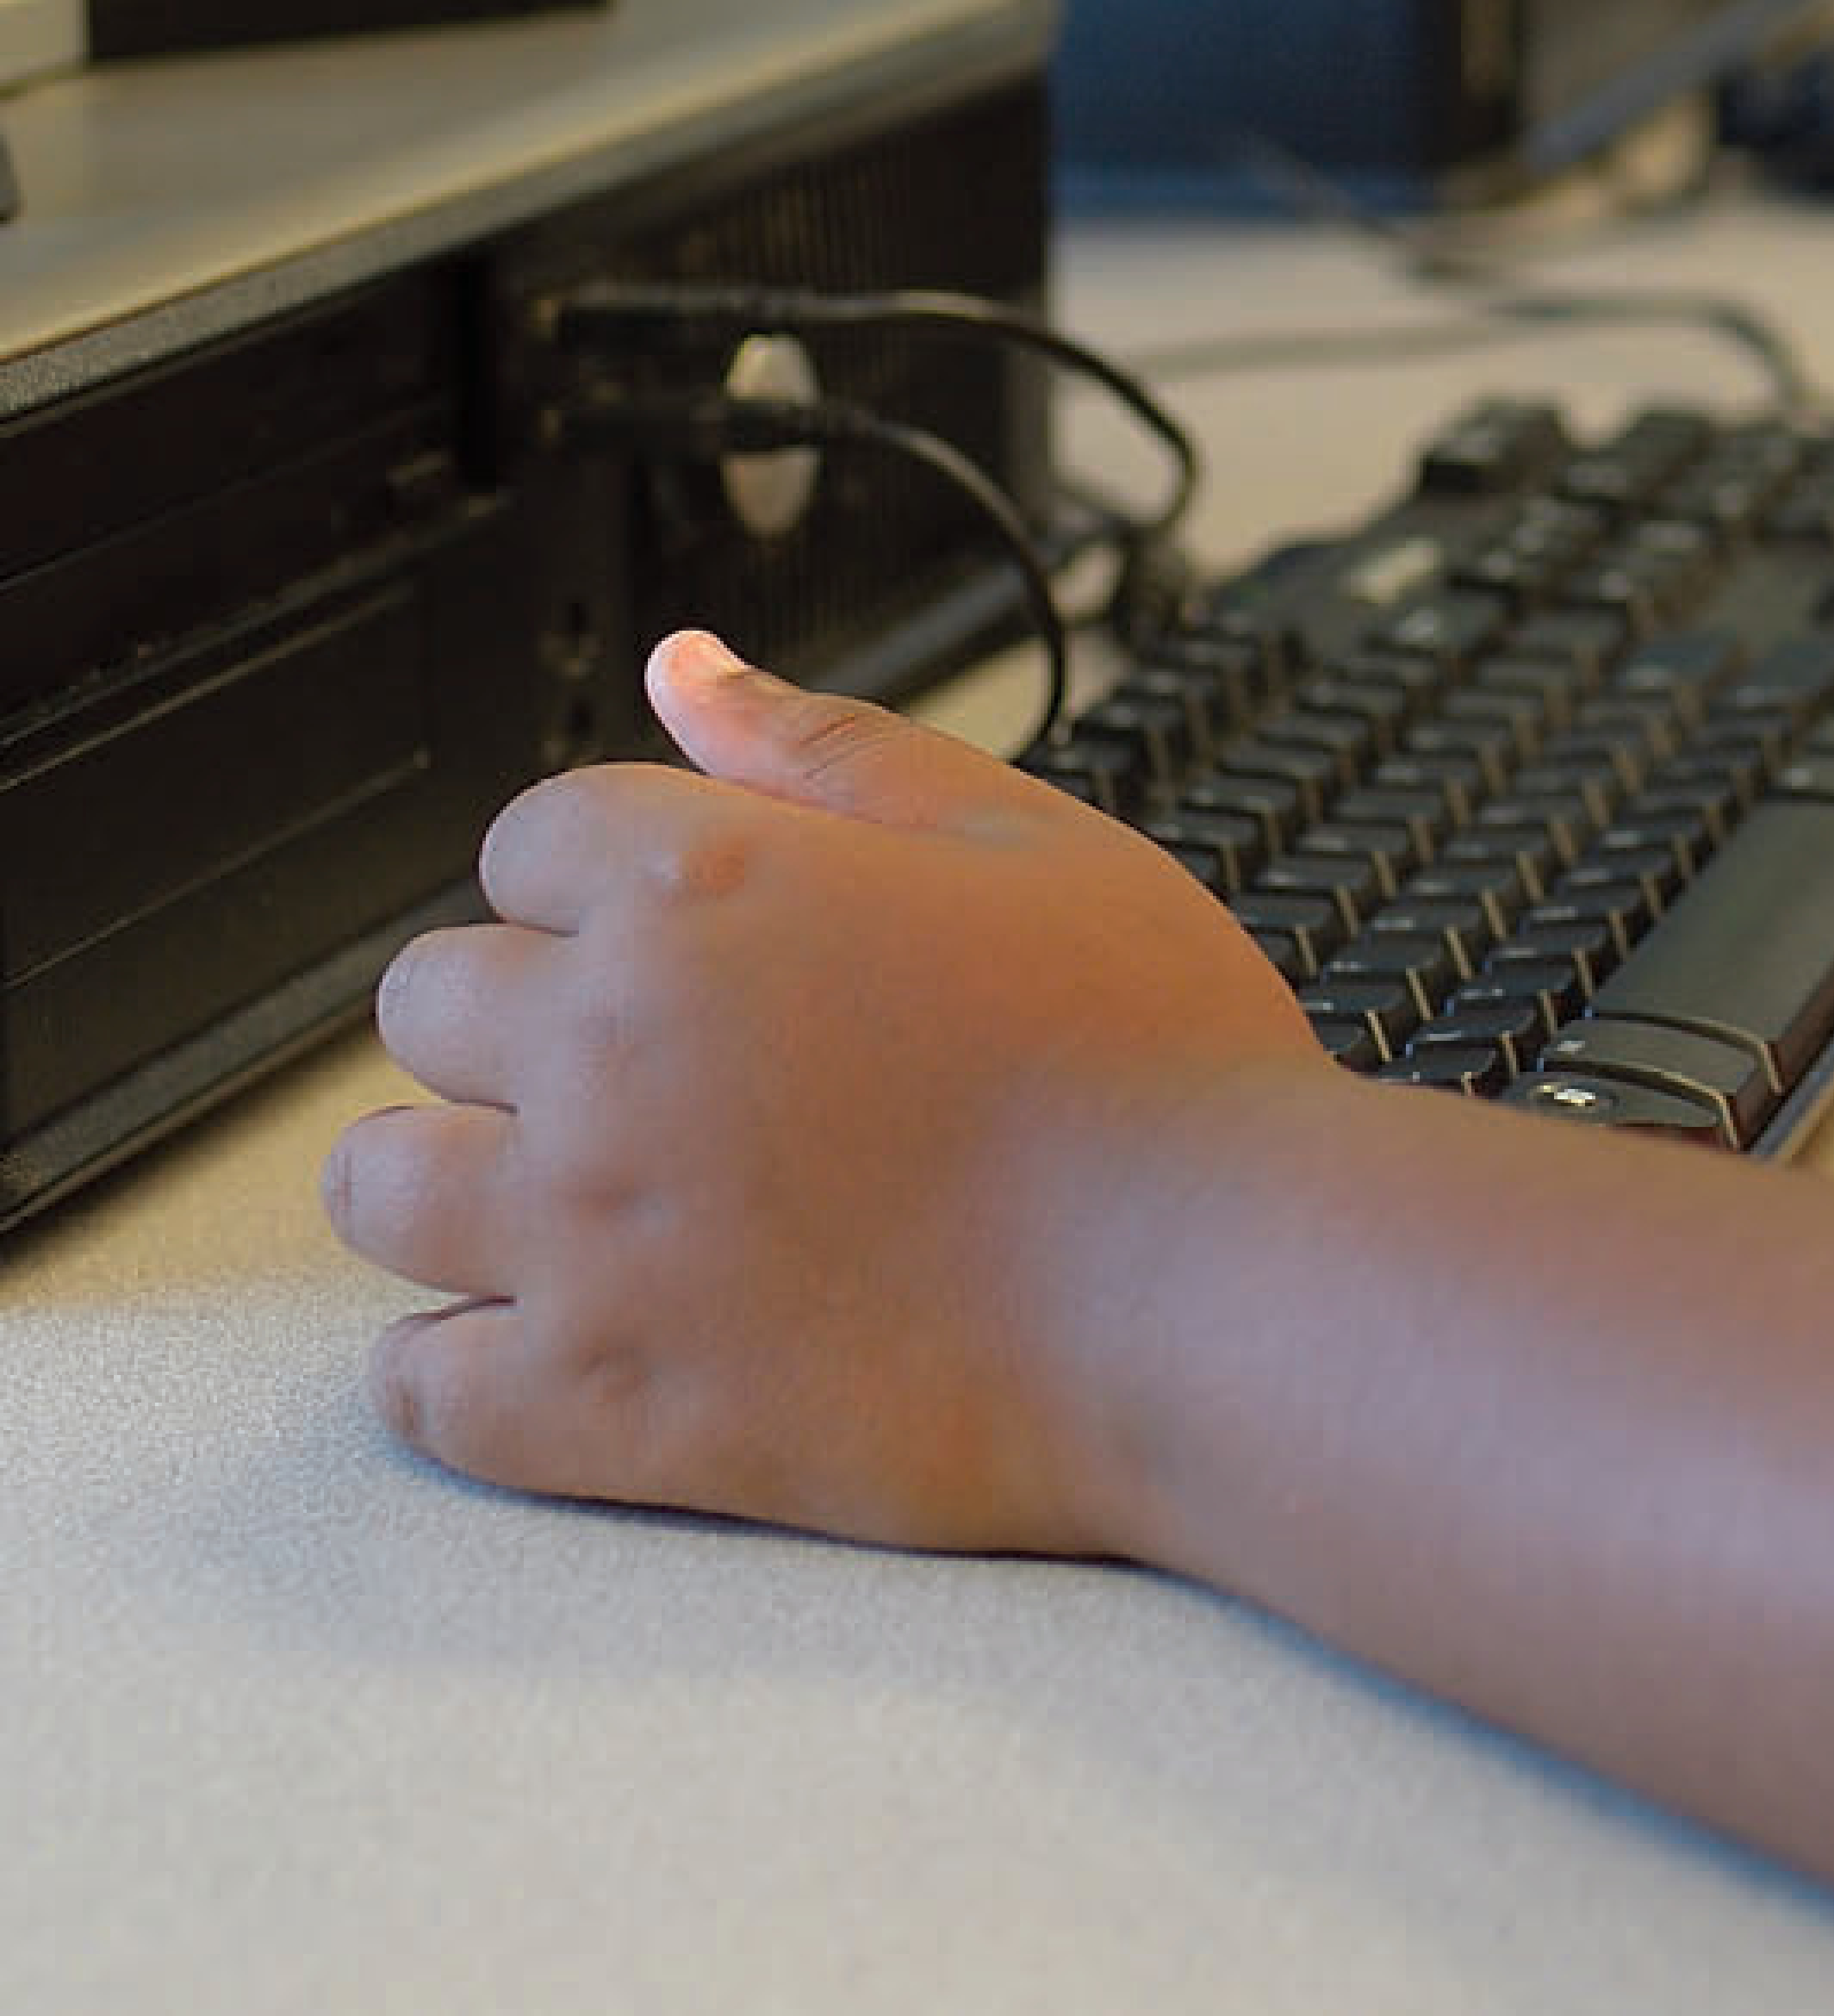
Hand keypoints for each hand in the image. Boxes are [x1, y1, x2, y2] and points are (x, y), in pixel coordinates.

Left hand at [322, 630, 1324, 1552]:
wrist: (1214, 1285)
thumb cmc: (1152, 1057)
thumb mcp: (1022, 837)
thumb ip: (829, 748)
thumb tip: (686, 665)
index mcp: (707, 887)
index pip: (531, 837)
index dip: (607, 872)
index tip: (688, 929)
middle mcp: (613, 1049)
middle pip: (428, 998)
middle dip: (514, 1011)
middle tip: (644, 1057)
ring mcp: (590, 1237)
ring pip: (380, 1187)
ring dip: (450, 1175)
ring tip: (569, 1192)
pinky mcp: (604, 1406)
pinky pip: (419, 1391)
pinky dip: (458, 1366)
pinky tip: (552, 1338)